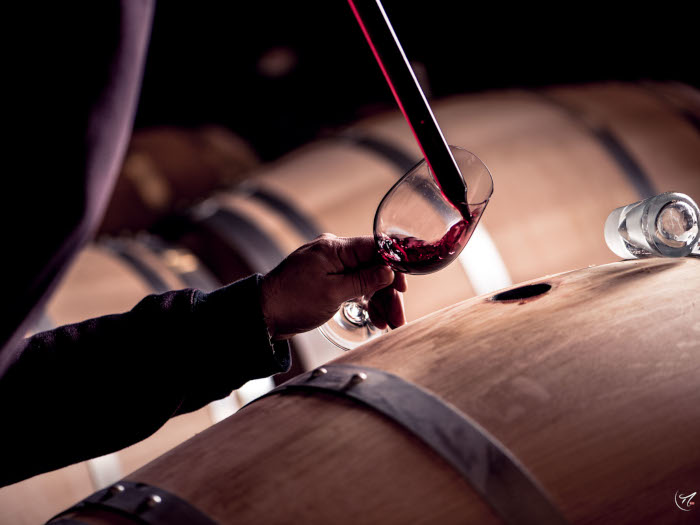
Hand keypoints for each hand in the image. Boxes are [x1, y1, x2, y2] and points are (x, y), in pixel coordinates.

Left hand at [260, 234, 406, 339]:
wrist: (262, 315)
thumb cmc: (291, 302)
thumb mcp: (332, 293)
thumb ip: (363, 280)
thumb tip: (389, 271)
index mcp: (334, 248)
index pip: (375, 248)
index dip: (394, 265)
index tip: (405, 285)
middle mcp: (333, 253)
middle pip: (373, 267)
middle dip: (388, 292)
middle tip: (398, 316)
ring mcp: (330, 267)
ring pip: (366, 279)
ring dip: (380, 301)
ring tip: (390, 323)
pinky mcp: (327, 280)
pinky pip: (354, 286)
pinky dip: (365, 301)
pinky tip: (376, 318)